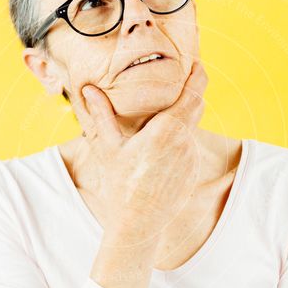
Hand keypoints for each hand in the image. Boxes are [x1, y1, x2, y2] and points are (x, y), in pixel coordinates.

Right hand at [71, 60, 208, 231]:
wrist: (137, 223)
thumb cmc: (121, 184)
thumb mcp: (109, 146)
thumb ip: (102, 114)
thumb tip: (88, 89)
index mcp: (168, 129)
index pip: (193, 93)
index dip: (199, 75)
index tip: (197, 64)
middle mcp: (185, 141)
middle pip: (196, 108)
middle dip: (190, 95)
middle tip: (178, 84)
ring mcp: (192, 158)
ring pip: (191, 130)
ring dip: (180, 124)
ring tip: (158, 127)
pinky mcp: (193, 172)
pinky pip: (189, 150)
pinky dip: (179, 145)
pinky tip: (159, 155)